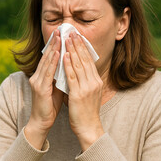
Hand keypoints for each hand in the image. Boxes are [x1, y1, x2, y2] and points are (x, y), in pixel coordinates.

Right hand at [25, 29, 63, 149]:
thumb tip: (68, 66)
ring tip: (59, 37)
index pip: (49, 58)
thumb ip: (60, 77)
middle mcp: (37, 76)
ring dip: (54, 48)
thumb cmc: (50, 105)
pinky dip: (53, 62)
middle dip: (54, 43)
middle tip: (60, 30)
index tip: (61, 35)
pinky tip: (58, 54)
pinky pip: (48, 73)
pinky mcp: (40, 88)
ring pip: (47, 62)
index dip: (54, 46)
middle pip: (46, 56)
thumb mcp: (57, 88)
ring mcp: (37, 82)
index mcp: (41, 76)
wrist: (41, 122)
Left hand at [63, 32, 103, 150]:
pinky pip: (72, 76)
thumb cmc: (87, 111)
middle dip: (78, 45)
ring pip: (78, 65)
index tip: (78, 37)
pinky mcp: (78, 93)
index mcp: (96, 81)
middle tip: (72, 32)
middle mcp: (93, 82)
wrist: (89, 127)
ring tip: (67, 39)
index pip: (89, 60)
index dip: (83, 47)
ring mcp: (87, 87)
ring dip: (72, 50)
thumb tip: (79, 69)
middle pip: (85, 59)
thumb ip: (85, 81)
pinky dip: (68, 64)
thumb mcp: (90, 93)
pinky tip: (64, 55)